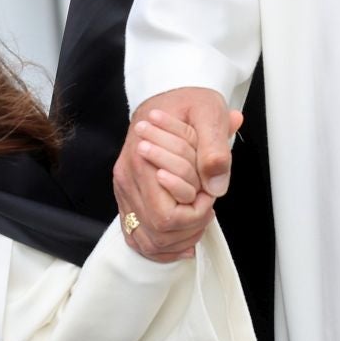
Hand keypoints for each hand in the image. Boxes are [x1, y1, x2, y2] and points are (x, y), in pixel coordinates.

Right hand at [113, 87, 243, 261]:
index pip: (167, 216)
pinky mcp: (127, 197)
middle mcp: (127, 180)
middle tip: (207, 208)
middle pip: (157, 232)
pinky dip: (162, 245)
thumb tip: (215, 186)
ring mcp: (124, 191)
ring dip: (178, 240)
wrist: (166, 96)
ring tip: (197, 221)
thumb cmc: (188, 104)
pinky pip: (138, 236)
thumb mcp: (209, 114)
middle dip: (190, 227)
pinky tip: (183, 238)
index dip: (196, 214)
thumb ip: (215, 150)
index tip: (210, 194)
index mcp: (141, 162)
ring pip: (147, 240)